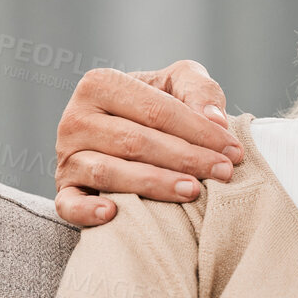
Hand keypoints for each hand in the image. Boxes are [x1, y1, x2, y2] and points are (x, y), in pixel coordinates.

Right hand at [53, 61, 243, 227]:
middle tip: (223, 173)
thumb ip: (198, 90)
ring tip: (192, 191)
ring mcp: (65, 156)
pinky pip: (68, 204)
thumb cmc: (157, 107)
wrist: (125, 134)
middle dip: (186, 159)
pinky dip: (87, 211)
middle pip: (135, 141)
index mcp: (100, 84)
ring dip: (153, 184)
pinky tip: (114, 214)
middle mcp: (75, 118)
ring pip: (107, 172)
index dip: (199, 131)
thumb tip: (214, 119)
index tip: (234, 151)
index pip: (156, 110)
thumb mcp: (177, 84)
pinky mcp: (63, 189)